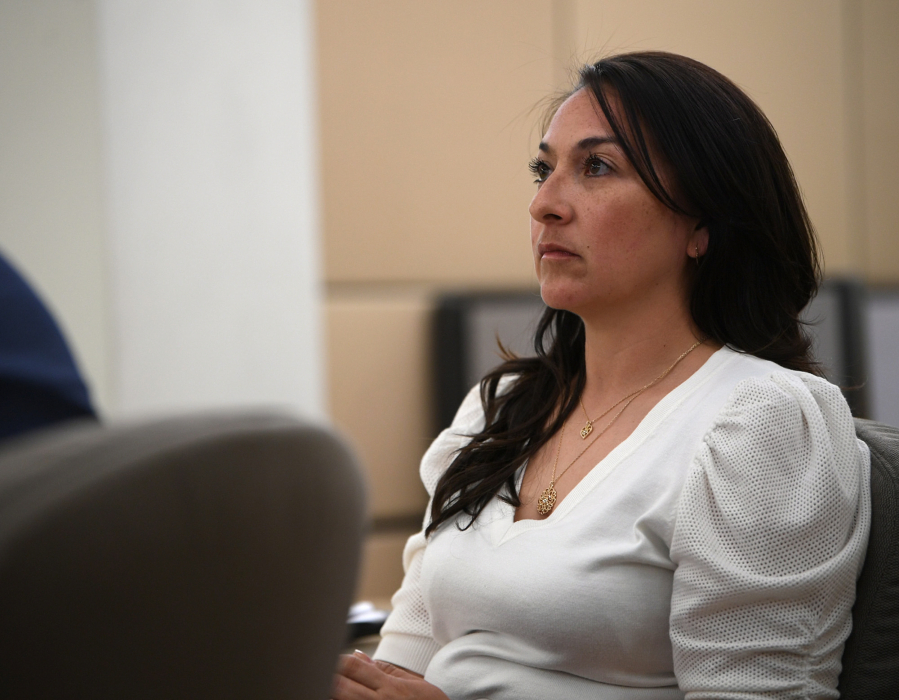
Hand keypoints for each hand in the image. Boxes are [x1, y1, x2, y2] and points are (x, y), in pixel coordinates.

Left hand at [332, 651, 449, 699]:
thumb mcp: (413, 682)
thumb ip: (384, 669)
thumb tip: (358, 656)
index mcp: (389, 687)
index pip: (354, 668)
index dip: (338, 661)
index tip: (330, 657)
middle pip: (341, 686)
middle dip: (328, 676)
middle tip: (318, 668)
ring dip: (332, 691)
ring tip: (326, 683)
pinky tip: (338, 696)